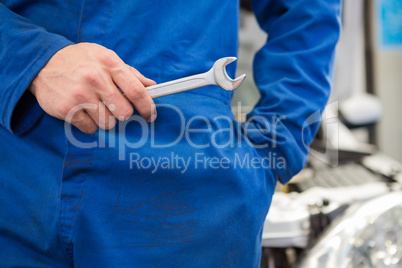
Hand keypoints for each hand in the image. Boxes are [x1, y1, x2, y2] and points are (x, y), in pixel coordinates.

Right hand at [29, 43, 156, 133]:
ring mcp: (80, 94)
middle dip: (123, 114)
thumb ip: (130, 73)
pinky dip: (90, 124)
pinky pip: (91, 129)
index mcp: (109, 63)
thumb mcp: (105, 58)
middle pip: (124, 112)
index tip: (150, 115)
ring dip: (105, 119)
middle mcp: (95, 78)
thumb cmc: (80, 61)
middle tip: (115, 107)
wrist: (43, 63)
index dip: (147, 106)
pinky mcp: (67, 109)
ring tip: (95, 106)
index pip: (136, 91)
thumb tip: (152, 86)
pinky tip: (83, 111)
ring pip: (108, 123)